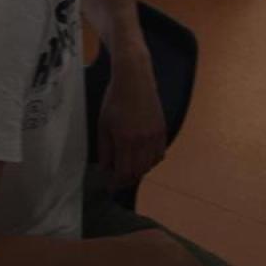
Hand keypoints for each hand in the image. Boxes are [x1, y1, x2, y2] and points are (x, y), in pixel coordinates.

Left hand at [98, 59, 166, 189]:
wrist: (134, 78)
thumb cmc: (114, 99)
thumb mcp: (103, 124)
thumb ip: (105, 149)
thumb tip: (106, 169)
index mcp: (125, 140)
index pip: (124, 172)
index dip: (117, 183)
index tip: (111, 187)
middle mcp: (142, 141)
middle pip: (138, 172)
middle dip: (128, 179)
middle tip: (119, 179)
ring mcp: (154, 135)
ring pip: (150, 165)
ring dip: (140, 170)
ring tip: (130, 168)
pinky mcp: (162, 129)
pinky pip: (160, 154)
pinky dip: (152, 160)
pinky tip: (143, 157)